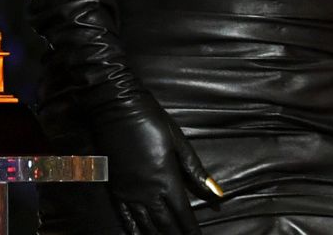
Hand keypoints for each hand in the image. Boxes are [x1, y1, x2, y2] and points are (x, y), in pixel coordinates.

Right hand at [94, 100, 222, 234]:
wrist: (116, 109)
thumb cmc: (151, 120)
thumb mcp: (178, 142)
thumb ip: (195, 171)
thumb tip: (217, 193)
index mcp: (166, 179)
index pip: (182, 214)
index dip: (190, 230)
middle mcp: (147, 191)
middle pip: (165, 223)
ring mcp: (129, 192)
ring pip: (146, 225)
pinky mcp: (115, 189)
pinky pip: (125, 217)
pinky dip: (133, 230)